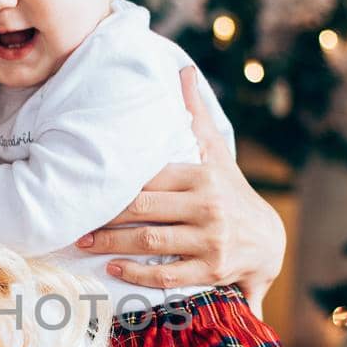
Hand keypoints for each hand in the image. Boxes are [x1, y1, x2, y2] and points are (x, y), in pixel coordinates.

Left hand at [73, 66, 285, 311]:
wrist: (270, 242)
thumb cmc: (232, 193)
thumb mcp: (217, 153)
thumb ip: (196, 115)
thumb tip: (184, 70)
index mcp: (203, 177)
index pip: (150, 177)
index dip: (115, 184)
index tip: (87, 186)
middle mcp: (208, 207)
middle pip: (143, 209)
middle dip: (105, 217)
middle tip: (75, 221)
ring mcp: (210, 241)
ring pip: (150, 242)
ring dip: (112, 244)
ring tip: (84, 244)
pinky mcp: (211, 270)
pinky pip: (166, 275)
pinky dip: (137, 275)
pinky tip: (113, 270)